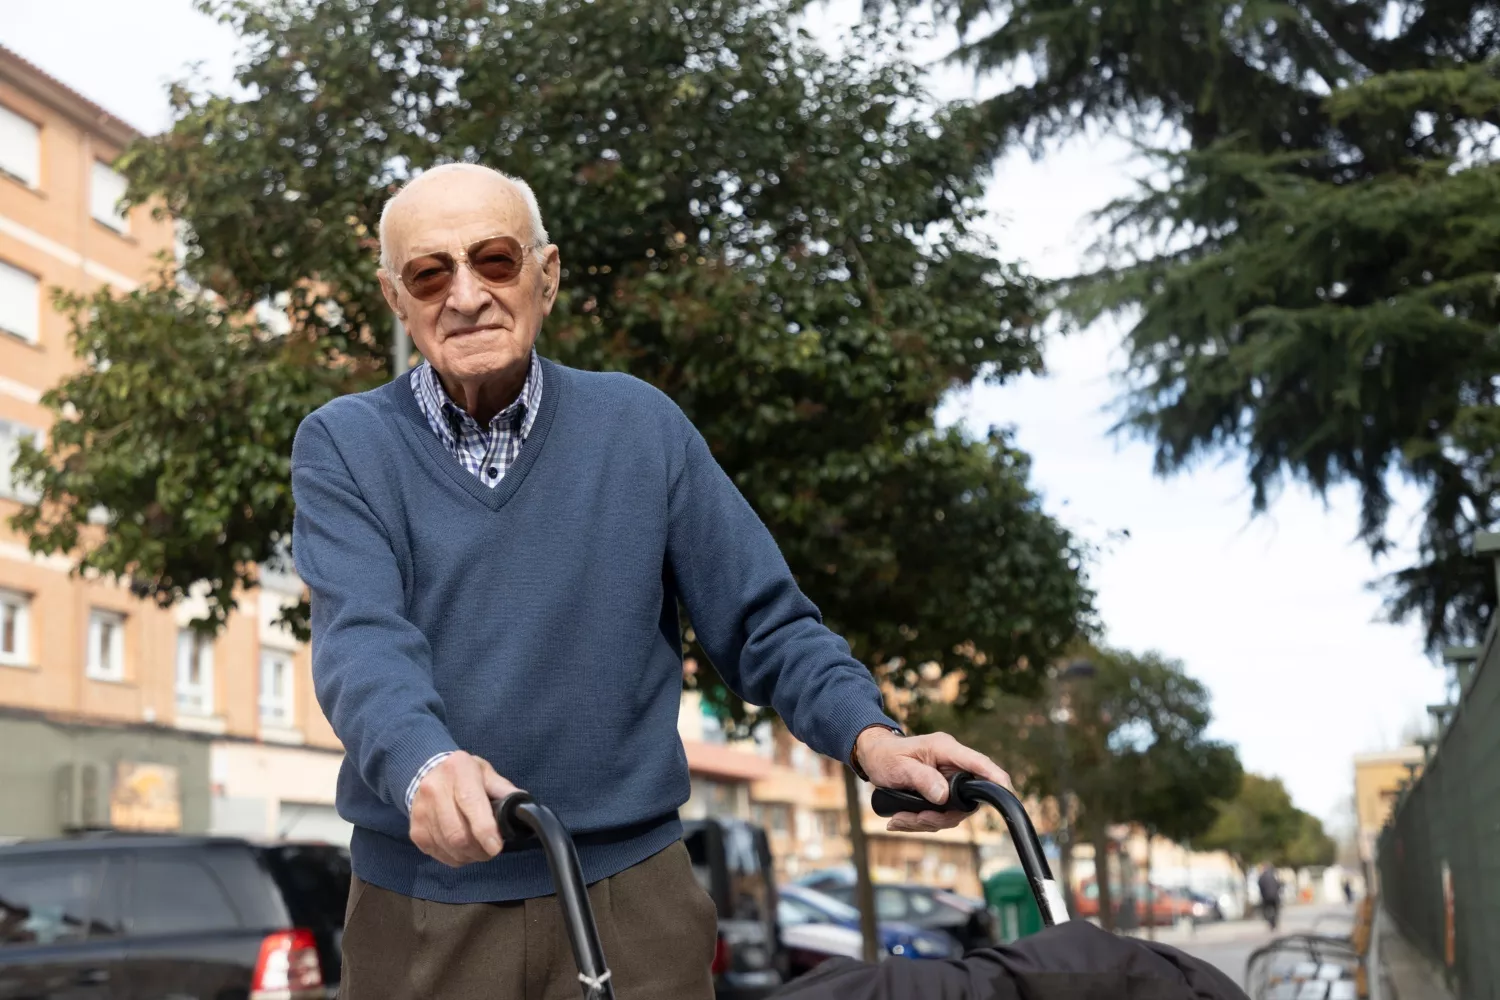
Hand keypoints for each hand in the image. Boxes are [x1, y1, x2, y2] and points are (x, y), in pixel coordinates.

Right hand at [409, 751, 518, 866]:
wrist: (427, 772)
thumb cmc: (463, 775)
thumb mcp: (485, 773)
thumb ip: (504, 790)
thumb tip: (524, 808)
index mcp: (458, 770)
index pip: (470, 804)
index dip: (484, 830)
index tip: (496, 847)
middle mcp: (434, 789)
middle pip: (457, 834)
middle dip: (479, 850)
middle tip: (490, 850)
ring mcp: (421, 812)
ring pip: (449, 847)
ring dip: (469, 855)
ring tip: (478, 849)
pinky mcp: (415, 831)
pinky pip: (439, 854)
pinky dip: (456, 857)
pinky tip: (463, 849)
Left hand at [854, 728, 1010, 832]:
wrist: (873, 757)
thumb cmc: (885, 756)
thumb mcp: (899, 766)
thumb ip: (921, 779)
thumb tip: (944, 796)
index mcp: (945, 749)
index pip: (978, 763)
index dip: (995, 777)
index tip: (1007, 789)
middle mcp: (952, 765)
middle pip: (966, 798)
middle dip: (940, 816)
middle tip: (915, 819)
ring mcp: (948, 780)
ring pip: (952, 811)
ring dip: (926, 821)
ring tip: (898, 820)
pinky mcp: (942, 793)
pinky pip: (940, 814)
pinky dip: (920, 822)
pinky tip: (899, 821)